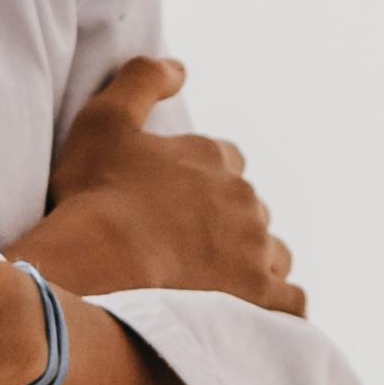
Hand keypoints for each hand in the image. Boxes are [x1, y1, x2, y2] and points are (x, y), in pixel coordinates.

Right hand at [28, 55, 305, 318]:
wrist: (97, 269)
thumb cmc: (94, 198)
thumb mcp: (103, 121)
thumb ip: (141, 81)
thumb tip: (180, 67)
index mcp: (213, 159)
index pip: (225, 161)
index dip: (200, 181)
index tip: (173, 203)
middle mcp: (244, 202)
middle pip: (248, 211)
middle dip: (225, 226)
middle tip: (183, 250)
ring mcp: (256, 254)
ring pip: (272, 256)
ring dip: (253, 266)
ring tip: (215, 288)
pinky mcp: (260, 302)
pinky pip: (289, 306)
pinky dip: (277, 310)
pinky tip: (254, 318)